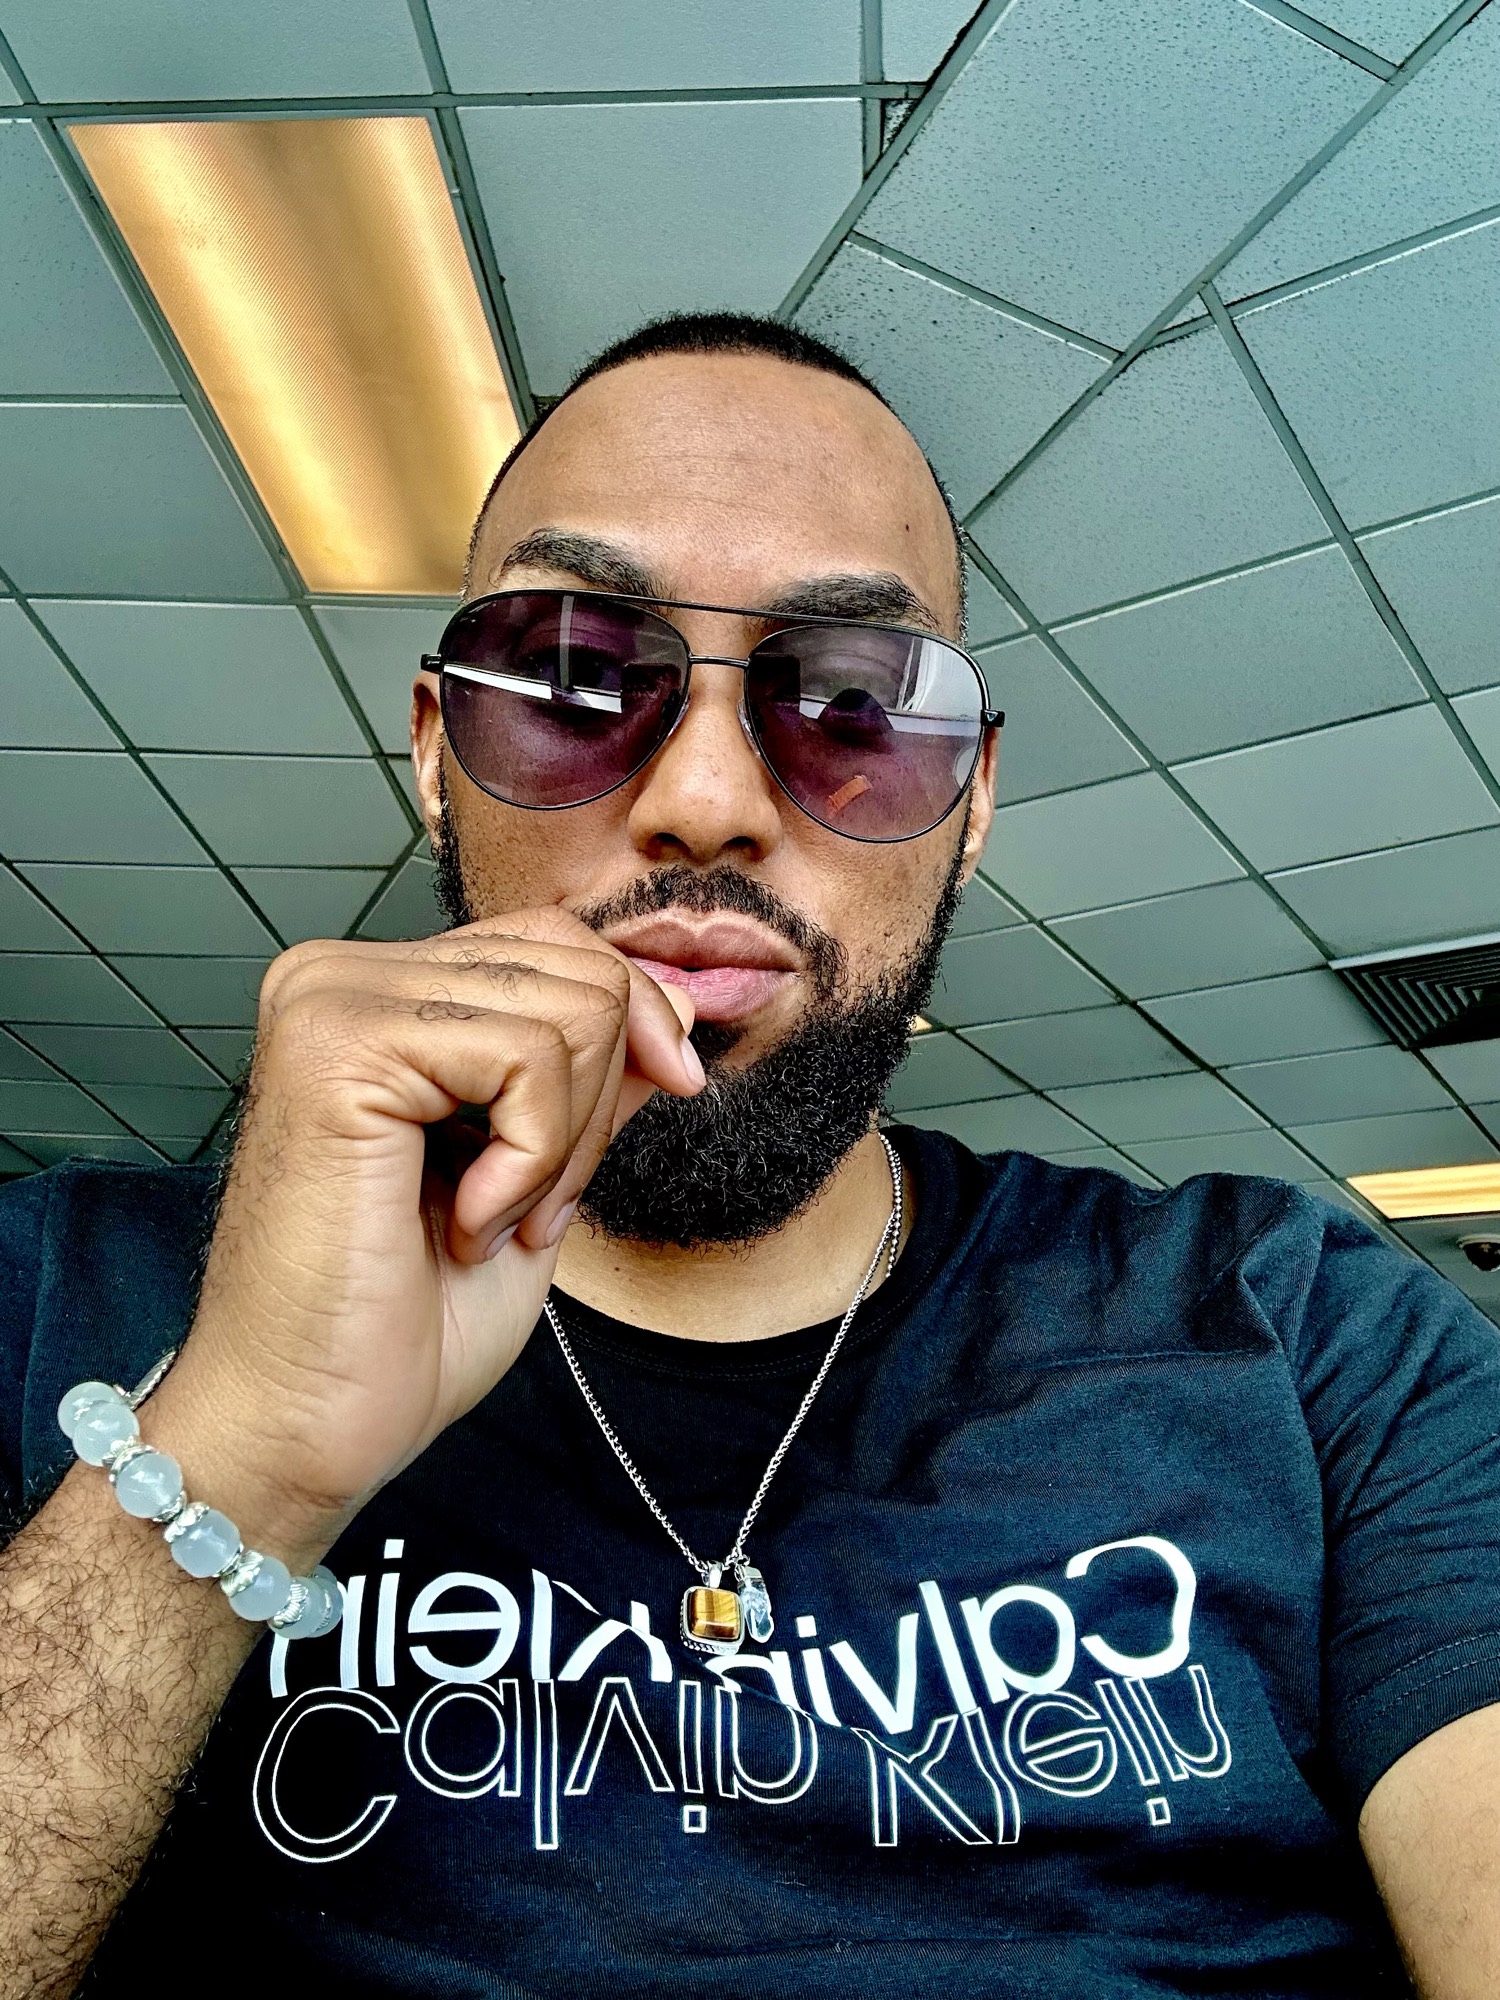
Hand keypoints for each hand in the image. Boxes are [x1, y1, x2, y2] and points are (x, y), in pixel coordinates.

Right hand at [142, 909, 702, 1561]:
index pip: (554, 942)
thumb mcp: (537, 1175)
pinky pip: (528, 1055)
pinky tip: (466, 1222)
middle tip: (531, 1209)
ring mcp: (332, 1000)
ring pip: (569, 1010)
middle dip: (598, 1104)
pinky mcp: (340, 1043)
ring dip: (562, 1146)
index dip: (633, 1022)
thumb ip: (592, 1082)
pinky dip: (533, 1158)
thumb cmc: (399, 1325)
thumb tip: (678, 1011)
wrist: (307, 1425)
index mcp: (379, 996)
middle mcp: (342, 976)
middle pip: (576, 965)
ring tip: (490, 1222)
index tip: (667, 1095)